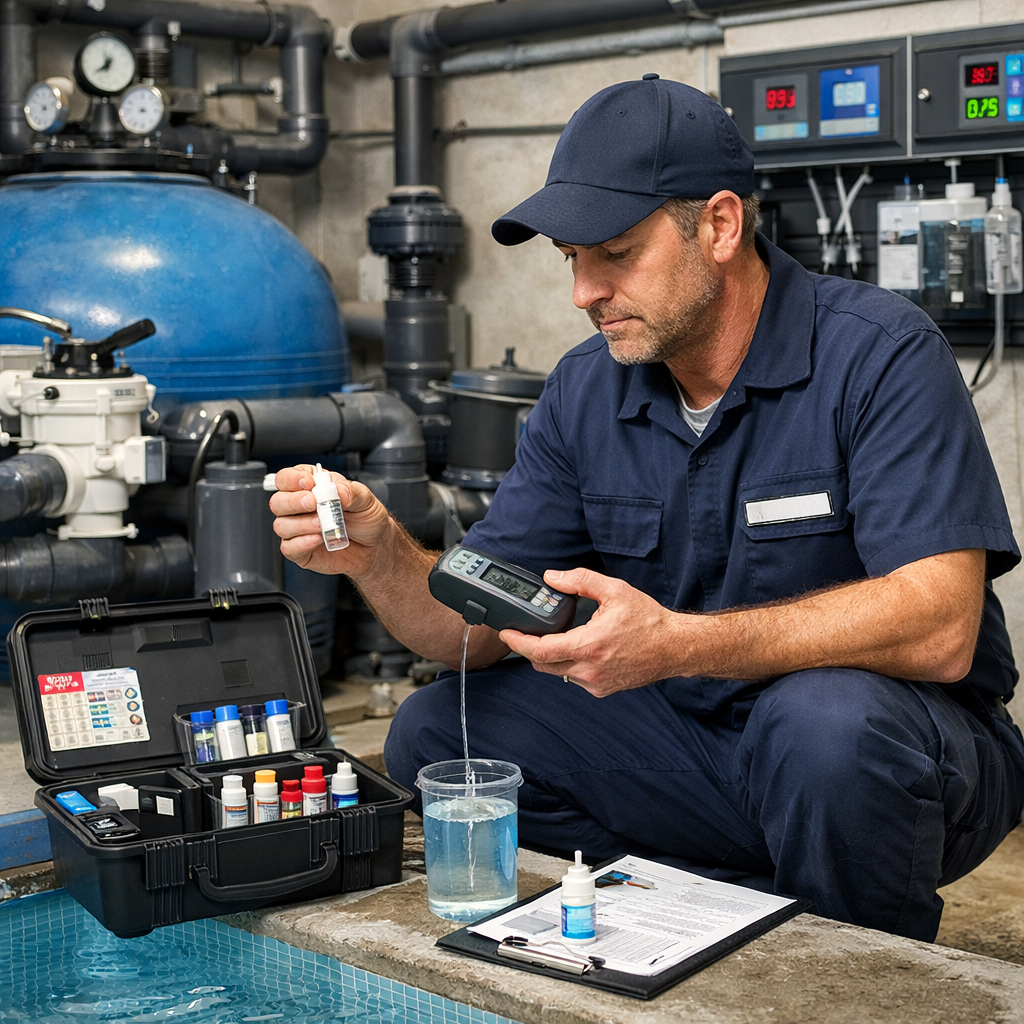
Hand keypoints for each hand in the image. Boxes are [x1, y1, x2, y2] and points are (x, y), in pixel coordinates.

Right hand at [269, 465, 392, 577]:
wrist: (374, 547)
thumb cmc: (365, 520)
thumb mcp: (365, 500)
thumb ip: (351, 492)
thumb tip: (337, 490)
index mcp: (311, 487)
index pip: (286, 478)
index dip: (292, 479)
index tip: (308, 482)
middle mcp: (300, 508)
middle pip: (277, 501)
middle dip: (293, 501)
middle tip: (313, 503)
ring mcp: (298, 530)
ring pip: (281, 525)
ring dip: (301, 524)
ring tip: (322, 524)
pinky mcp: (300, 550)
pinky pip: (289, 548)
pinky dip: (302, 543)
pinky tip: (318, 539)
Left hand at [499, 567, 685, 696]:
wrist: (674, 647)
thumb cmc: (648, 621)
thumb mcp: (614, 591)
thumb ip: (580, 581)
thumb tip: (553, 578)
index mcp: (588, 645)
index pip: (539, 651)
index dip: (518, 642)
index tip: (506, 632)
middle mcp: (588, 669)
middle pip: (543, 665)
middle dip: (531, 649)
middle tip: (527, 632)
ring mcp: (595, 682)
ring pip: (558, 673)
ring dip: (553, 657)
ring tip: (560, 637)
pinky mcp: (603, 689)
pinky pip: (575, 678)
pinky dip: (571, 665)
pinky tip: (582, 650)